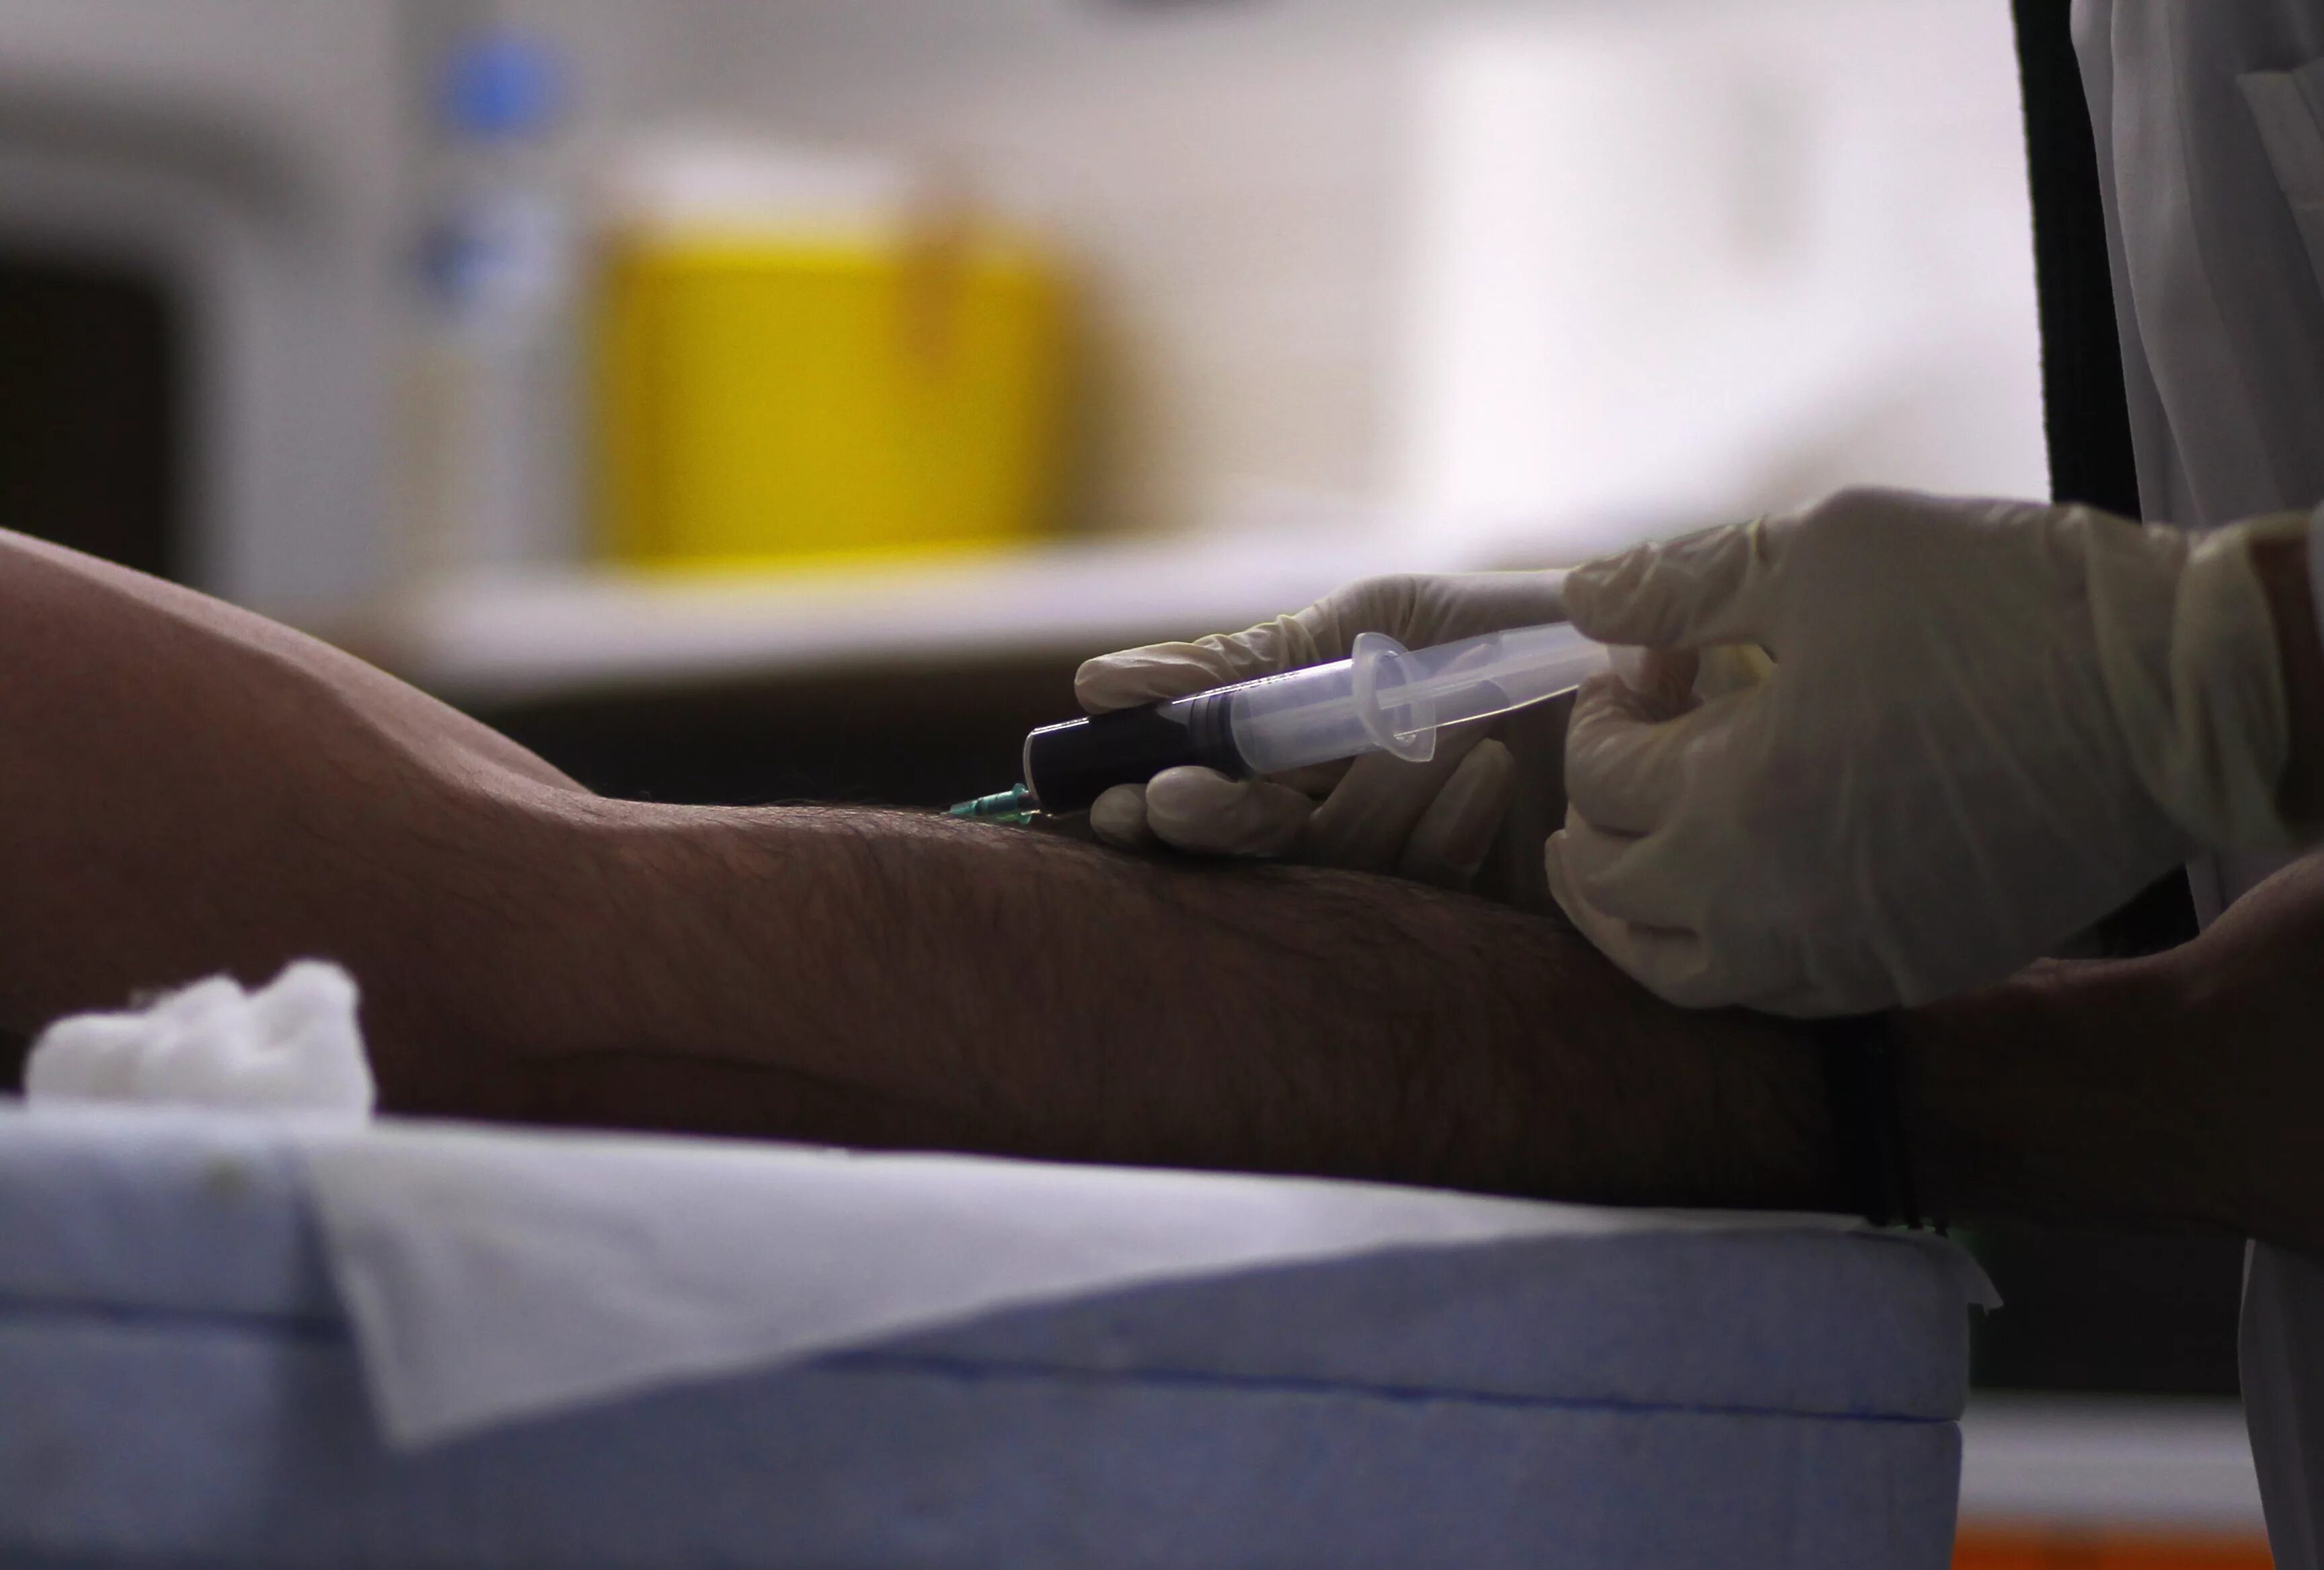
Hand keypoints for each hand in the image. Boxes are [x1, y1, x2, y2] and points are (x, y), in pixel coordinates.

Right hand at [1074, 573, 1572, 905]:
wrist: (1646, 660)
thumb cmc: (1495, 632)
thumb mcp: (1369, 625)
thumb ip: (1246, 665)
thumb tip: (1098, 683)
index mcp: (1286, 767)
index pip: (1189, 810)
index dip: (1148, 814)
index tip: (1126, 799)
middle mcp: (1330, 833)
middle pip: (1240, 866)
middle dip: (1215, 830)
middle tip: (1192, 800)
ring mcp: (1399, 885)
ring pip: (1332, 876)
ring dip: (1362, 800)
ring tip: (1423, 728)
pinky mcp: (1473, 927)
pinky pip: (1428, 899)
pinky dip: (1448, 831)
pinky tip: (1492, 774)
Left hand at [1548, 486, 2304, 1015]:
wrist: (2180, 699)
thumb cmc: (1998, 609)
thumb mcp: (1821, 553)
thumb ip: (1682, 582)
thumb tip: (1585, 596)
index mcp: (1728, 799)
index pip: (1600, 777)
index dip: (1601, 711)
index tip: (1638, 665)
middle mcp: (1765, 904)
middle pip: (1613, 891)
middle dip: (1590, 817)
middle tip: (1612, 760)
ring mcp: (1841, 955)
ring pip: (1681, 975)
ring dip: (1630, 918)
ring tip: (1621, 862)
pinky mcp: (1912, 973)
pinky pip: (1777, 995)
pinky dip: (1724, 957)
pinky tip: (1732, 906)